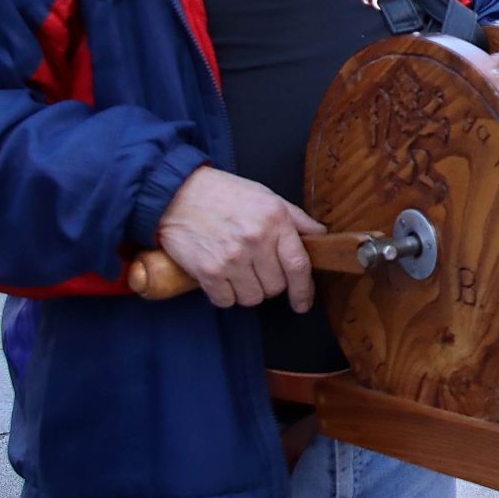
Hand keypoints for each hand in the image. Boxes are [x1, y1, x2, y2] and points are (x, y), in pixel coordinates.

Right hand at [154, 167, 326, 310]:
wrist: (177, 194)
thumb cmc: (225, 194)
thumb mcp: (267, 197)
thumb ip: (296, 219)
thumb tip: (320, 236)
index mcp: (275, 220)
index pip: (298, 265)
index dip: (304, 290)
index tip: (303, 303)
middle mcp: (256, 240)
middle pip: (276, 286)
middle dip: (271, 283)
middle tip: (258, 268)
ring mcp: (231, 258)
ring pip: (253, 297)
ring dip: (248, 290)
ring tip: (238, 270)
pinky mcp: (208, 272)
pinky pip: (227, 301)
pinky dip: (226, 295)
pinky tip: (222, 276)